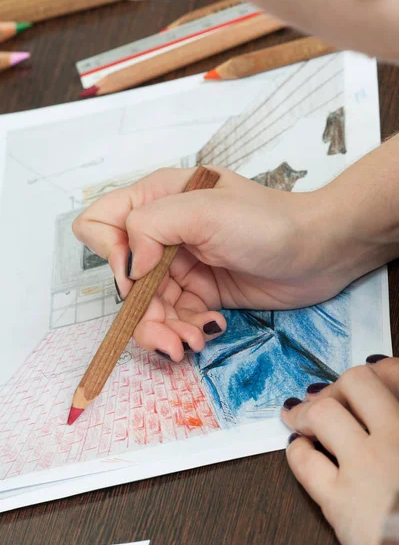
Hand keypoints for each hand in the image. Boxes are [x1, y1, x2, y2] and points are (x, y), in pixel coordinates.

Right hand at [73, 165, 354, 360]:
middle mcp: (163, 233)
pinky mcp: (201, 292)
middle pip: (124, 279)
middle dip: (141, 312)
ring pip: (146, 306)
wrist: (319, 252)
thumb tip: (130, 268)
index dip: (112, 254)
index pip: (101, 224)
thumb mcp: (206, 211)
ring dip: (163, 331)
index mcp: (156, 199)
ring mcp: (181, 265)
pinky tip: (206, 333)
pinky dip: (184, 331)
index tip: (141, 276)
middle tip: (169, 337)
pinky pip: (174, 318)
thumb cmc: (267, 222)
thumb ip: (152, 226)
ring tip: (190, 344)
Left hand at [281, 356, 398, 544]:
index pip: (393, 373)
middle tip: (330, 396)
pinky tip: (300, 448)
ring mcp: (367, 469)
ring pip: (324, 413)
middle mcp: (396, 439)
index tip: (370, 375)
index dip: (378, 369)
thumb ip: (395, 421)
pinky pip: (304, 460)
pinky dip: (296, 449)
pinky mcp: (340, 503)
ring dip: (308, 411)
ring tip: (301, 417)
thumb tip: (376, 392)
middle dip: (339, 386)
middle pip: (357, 382)